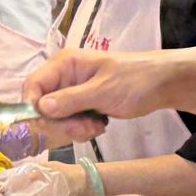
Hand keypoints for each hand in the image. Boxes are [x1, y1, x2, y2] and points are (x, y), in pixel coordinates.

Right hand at [22, 48, 183, 141]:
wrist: (162, 85)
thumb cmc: (134, 80)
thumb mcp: (103, 90)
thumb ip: (71, 99)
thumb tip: (41, 108)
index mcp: (65, 65)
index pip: (33, 85)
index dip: (33, 106)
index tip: (46, 124)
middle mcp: (64, 78)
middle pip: (42, 107)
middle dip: (60, 123)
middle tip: (83, 128)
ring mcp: (72, 94)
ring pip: (56, 119)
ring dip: (73, 129)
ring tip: (96, 126)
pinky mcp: (82, 107)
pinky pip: (70, 124)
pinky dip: (81, 130)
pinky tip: (99, 126)